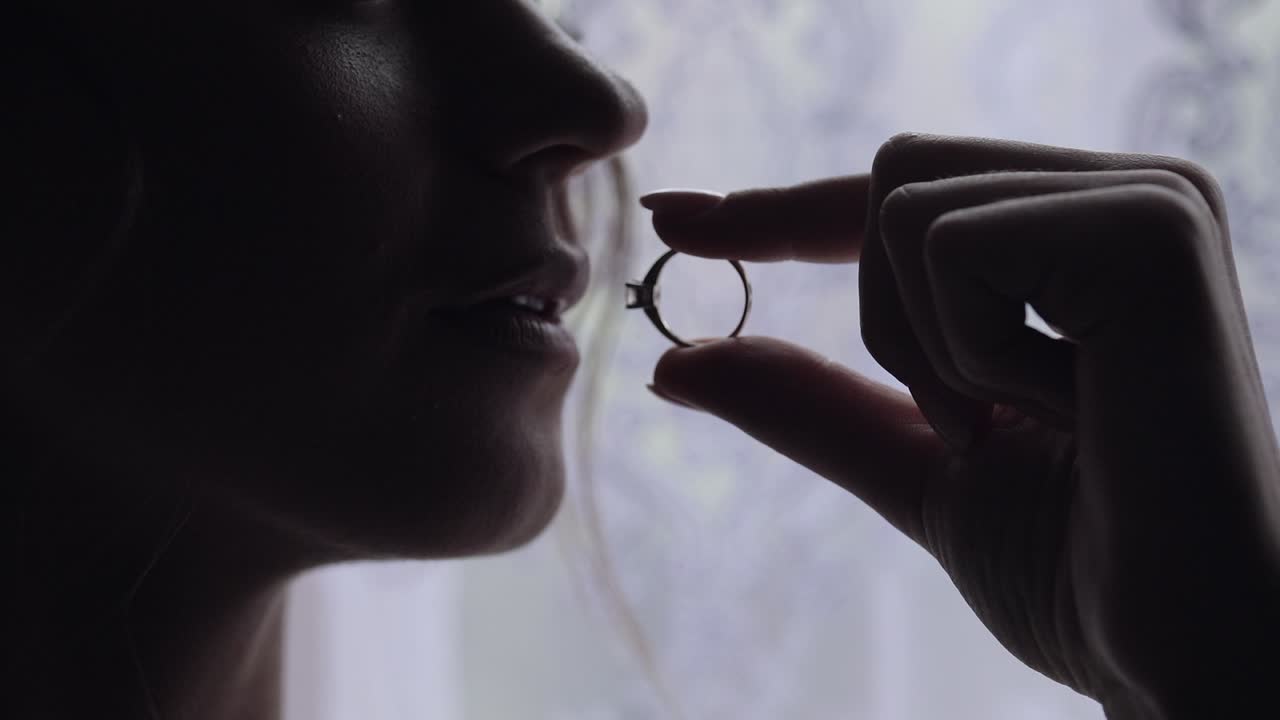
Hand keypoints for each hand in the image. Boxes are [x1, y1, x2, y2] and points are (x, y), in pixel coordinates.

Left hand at [642, 134, 1279, 718]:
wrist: (1172, 651)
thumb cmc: (1075, 564)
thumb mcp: (914, 464)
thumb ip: (806, 401)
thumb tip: (677, 363)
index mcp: (1078, 241)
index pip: (896, 197)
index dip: (777, 210)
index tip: (676, 218)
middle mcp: (1122, 195)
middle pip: (887, 180)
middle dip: (884, 318)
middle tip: (975, 419)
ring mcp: (1144, 202)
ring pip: (901, 206)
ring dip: (926, 345)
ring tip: (1029, 421)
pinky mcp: (1150, 231)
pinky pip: (950, 244)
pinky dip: (964, 352)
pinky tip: (1069, 409)